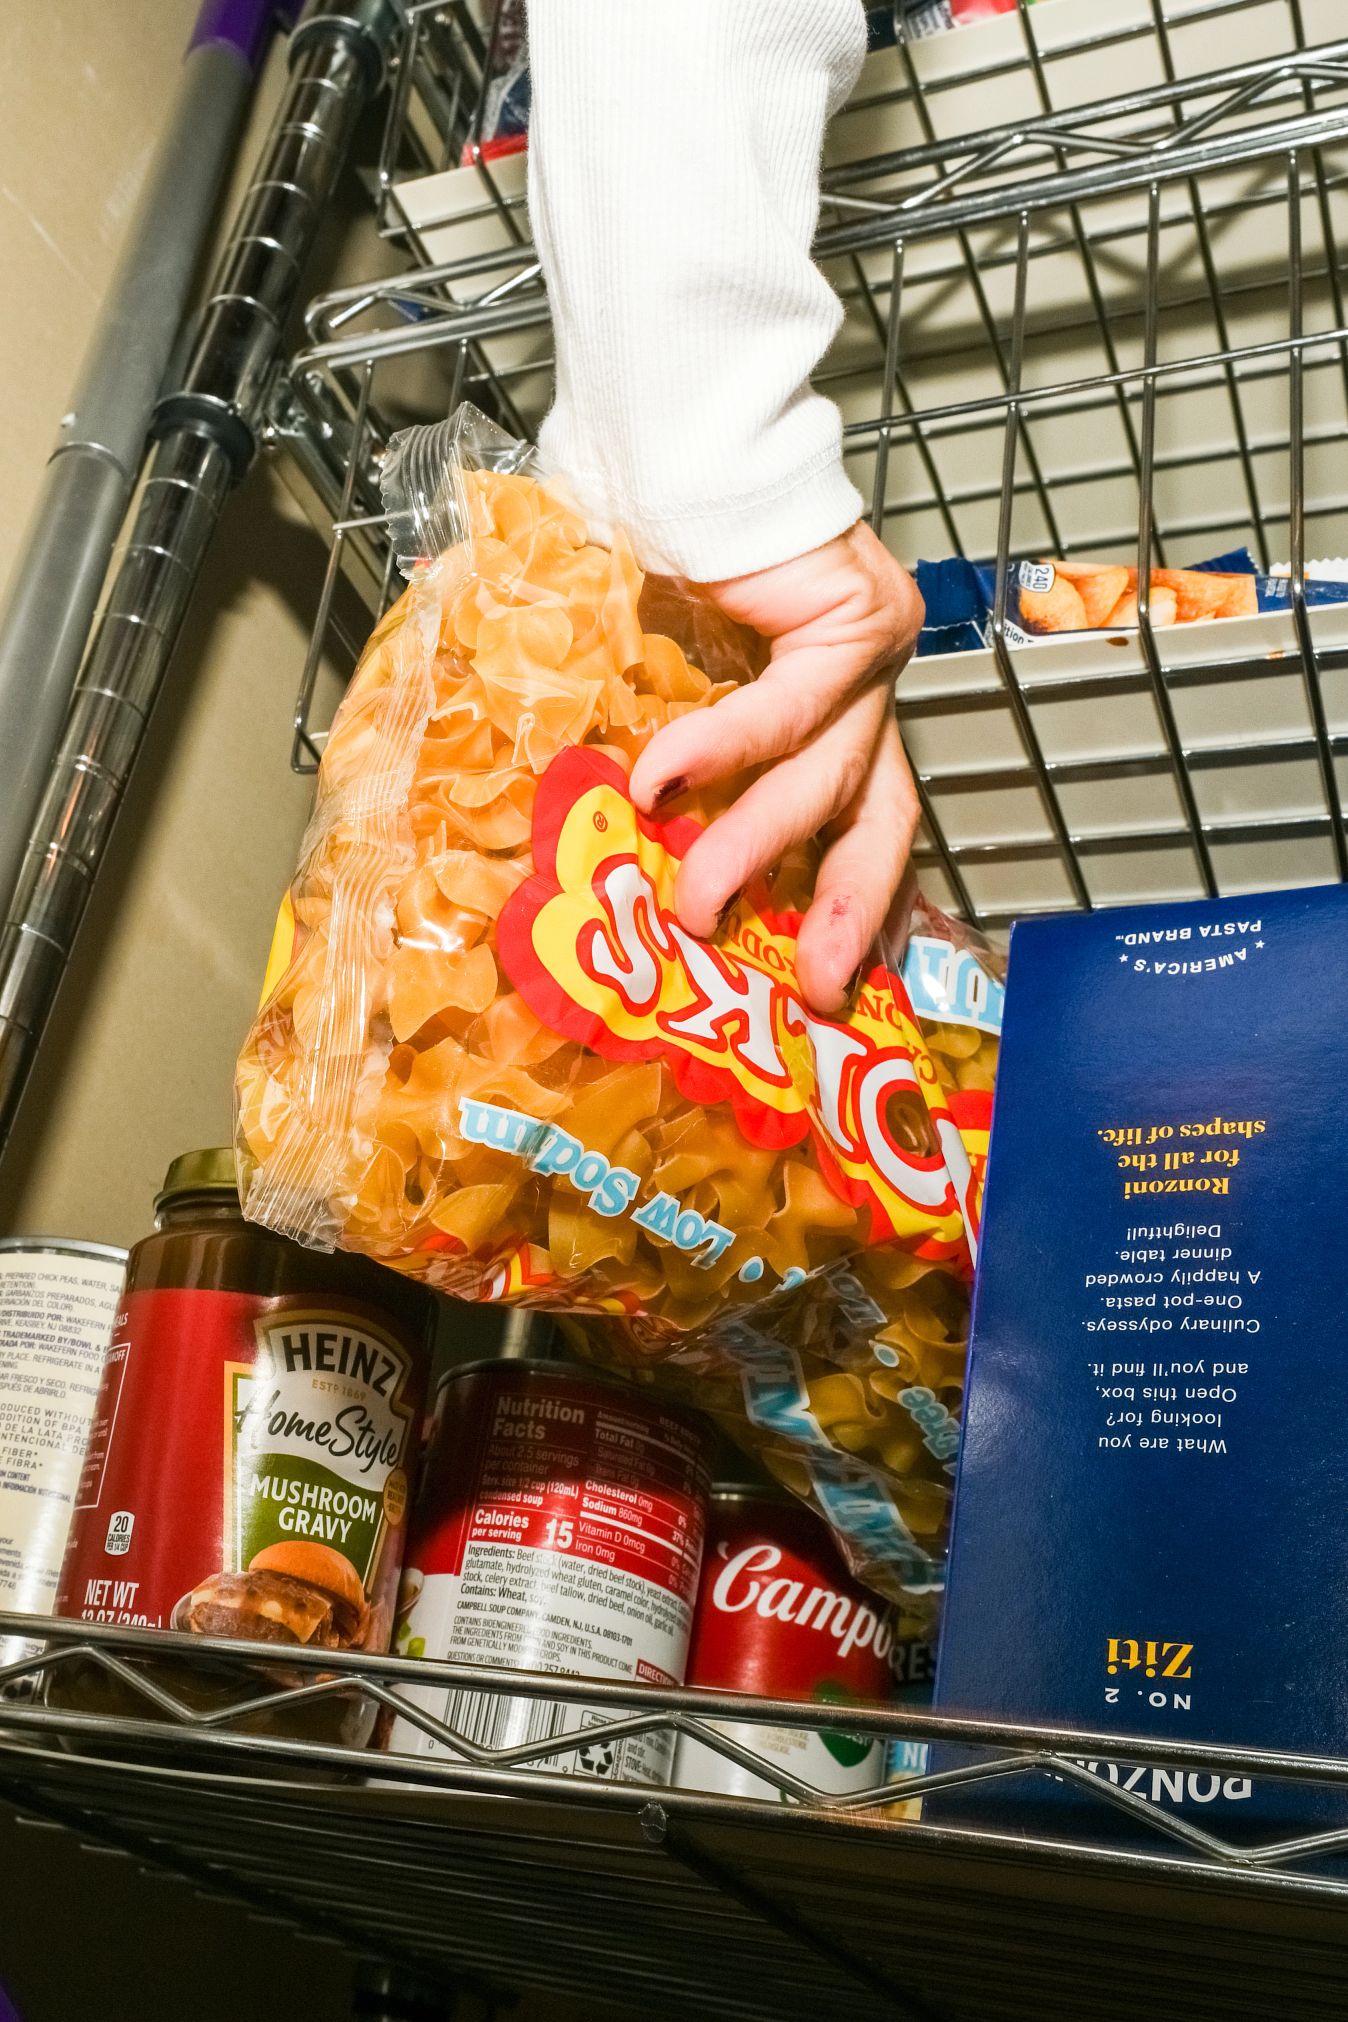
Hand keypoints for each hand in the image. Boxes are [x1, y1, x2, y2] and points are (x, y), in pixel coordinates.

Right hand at [629, 521, 923, 1016]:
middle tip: (813, 993)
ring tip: (693, 904)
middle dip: (841, 911)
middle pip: (877, 816)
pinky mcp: (854, 615)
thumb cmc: (655, 541)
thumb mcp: (648, 668)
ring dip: (752, 849)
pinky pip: (789, 706)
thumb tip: (581, 825)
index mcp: (834, 706)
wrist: (675, 431)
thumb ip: (641, 737)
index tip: (825, 979)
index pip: (862, 816)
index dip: (844, 899)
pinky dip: (722, 749)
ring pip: (828, 776)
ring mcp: (872, 650)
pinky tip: (658, 783)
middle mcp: (866, 685)